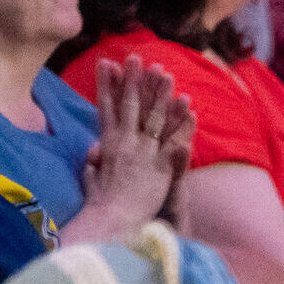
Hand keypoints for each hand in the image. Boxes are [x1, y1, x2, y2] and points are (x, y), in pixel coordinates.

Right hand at [76, 55, 191, 236]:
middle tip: (137, 57)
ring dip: (159, 94)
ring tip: (165, 72)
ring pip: (153, 117)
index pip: (105, 108)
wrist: (111, 226)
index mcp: (107, 146)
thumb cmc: (101, 209)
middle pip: (130, 106)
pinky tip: (190, 108)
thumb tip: (93, 152)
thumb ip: (94, 165)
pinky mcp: (161, 167)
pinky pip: (174, 141)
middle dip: (134, 79)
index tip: (107, 64)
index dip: (107, 85)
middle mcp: (124, 144)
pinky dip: (182, 125)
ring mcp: (143, 154)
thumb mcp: (93, 182)